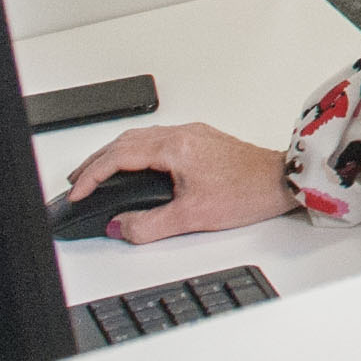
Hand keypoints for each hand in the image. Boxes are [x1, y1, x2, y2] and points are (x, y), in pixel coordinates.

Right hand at [64, 122, 294, 242]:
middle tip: (77, 182)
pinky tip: (132, 167)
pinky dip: (134, 153)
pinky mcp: (202, 140)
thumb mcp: (192, 217)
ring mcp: (193, 134)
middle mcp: (183, 134)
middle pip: (125, 141)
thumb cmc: (248, 192)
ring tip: (97, 175)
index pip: (119, 156)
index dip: (92, 176)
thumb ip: (148, 225)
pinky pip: (156, 140)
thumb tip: (119, 226)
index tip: (77, 192)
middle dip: (96, 162)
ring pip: (140, 138)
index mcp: (176, 147)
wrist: (283, 181)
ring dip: (114, 155)